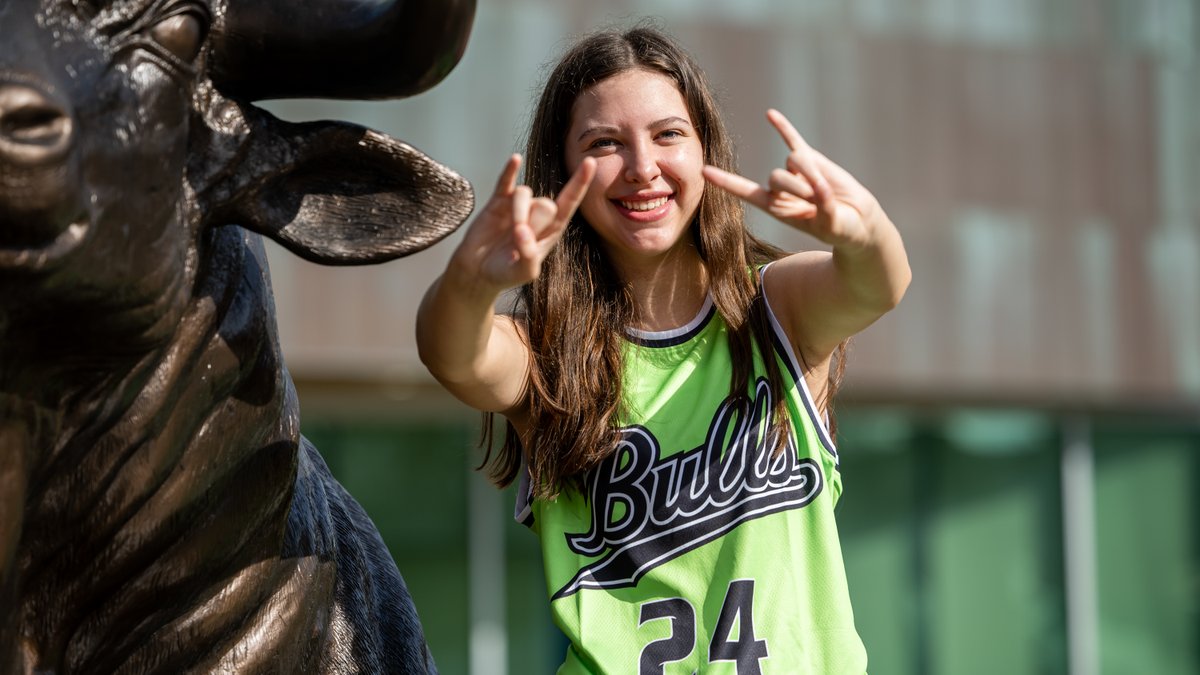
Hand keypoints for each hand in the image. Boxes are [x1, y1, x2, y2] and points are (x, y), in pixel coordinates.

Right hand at [452, 154, 594, 291]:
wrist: (478, 270)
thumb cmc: (505, 273)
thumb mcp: (524, 272)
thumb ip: (528, 256)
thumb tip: (522, 231)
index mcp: (552, 230)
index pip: (570, 202)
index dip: (580, 183)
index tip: (590, 163)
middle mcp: (537, 214)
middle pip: (546, 203)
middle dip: (533, 220)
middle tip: (519, 236)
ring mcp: (518, 205)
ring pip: (525, 193)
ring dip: (519, 210)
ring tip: (511, 229)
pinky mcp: (498, 201)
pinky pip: (506, 181)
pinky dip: (511, 170)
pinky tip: (515, 159)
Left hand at [703, 109, 880, 250]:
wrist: (858, 220)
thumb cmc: (841, 228)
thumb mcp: (832, 224)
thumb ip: (824, 206)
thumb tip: (818, 185)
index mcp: (776, 207)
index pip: (746, 192)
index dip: (726, 182)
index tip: (703, 171)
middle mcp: (780, 187)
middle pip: (776, 176)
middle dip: (798, 189)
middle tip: (816, 203)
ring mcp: (794, 171)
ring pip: (793, 161)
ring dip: (811, 175)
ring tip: (826, 192)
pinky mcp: (811, 158)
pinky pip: (793, 140)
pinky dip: (783, 128)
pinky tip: (770, 114)